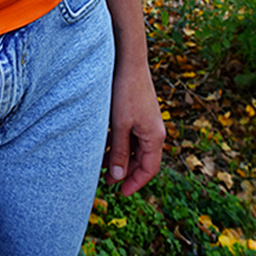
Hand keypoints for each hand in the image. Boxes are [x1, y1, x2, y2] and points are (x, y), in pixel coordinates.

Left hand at [104, 58, 164, 195]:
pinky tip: (103, 146)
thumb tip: (119, 177)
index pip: (150, 169)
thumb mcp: (120, 126)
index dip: (136, 183)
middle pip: (142, 160)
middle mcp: (153, 131)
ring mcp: (146, 122)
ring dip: (119, 158)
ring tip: (100, 166)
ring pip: (134, 148)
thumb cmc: (126, 92)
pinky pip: (130, 136)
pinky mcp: (137, 114)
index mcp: (155, 137)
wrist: (129, 62)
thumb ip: (120, 152)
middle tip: (105, 181)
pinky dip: (118, 144)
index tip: (120, 193)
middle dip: (125, 172)